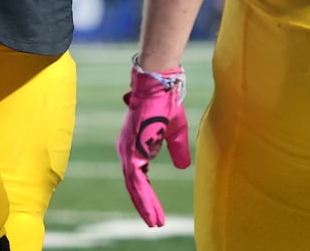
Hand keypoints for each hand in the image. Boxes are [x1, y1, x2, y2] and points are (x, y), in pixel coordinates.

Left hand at [116, 62, 189, 226]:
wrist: (159, 86)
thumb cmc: (166, 104)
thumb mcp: (174, 133)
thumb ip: (176, 150)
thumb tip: (182, 167)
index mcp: (134, 145)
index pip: (138, 176)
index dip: (146, 194)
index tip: (155, 210)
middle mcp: (126, 150)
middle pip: (134, 185)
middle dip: (145, 205)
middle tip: (155, 223)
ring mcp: (127, 151)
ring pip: (134, 187)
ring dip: (145, 206)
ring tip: (155, 222)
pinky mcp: (132, 151)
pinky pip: (137, 182)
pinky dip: (144, 198)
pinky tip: (152, 210)